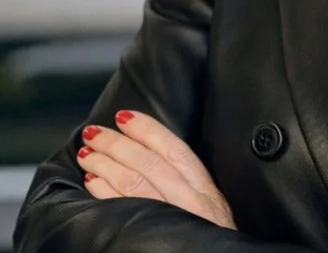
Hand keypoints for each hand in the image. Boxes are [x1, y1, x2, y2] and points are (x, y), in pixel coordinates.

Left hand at [77, 110, 236, 229]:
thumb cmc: (210, 245)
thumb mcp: (212, 214)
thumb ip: (191, 190)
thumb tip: (155, 162)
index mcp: (206, 192)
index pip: (175, 149)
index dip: (148, 129)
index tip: (125, 116)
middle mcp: (192, 203)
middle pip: (149, 163)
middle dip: (118, 144)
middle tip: (95, 132)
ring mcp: (172, 220)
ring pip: (133, 182)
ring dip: (105, 164)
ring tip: (87, 154)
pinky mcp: (153, 237)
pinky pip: (123, 209)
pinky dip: (104, 192)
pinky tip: (91, 183)